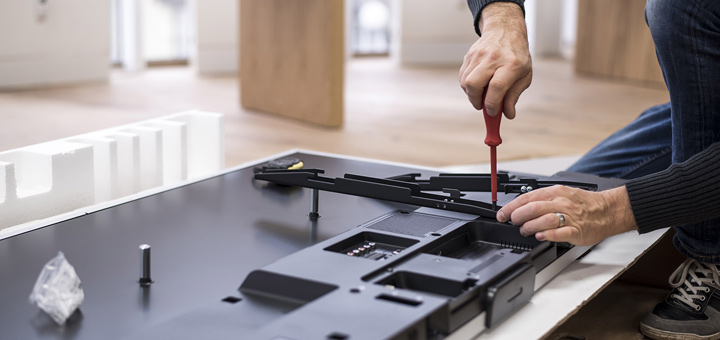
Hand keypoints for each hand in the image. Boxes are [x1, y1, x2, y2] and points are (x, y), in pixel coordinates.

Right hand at [459, 2, 531, 118]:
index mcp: (511, 64)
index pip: (496, 88)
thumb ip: (514, 95)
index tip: (492, 112)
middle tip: (482, 106)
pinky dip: (468, 85)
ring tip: (481, 94)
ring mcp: (478, 55)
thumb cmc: (517, 56)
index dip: (492, 104)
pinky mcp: (469, 55)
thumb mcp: (524, 75)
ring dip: (471, 94)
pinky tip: (477, 84)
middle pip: (475, 84)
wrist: (505, 30)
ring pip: (466, 82)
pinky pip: (463, 76)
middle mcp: (493, 58)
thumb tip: (507, 114)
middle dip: (476, 101)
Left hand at [497, 185, 637, 245]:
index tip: (502, 214)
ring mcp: (569, 217)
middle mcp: (561, 203)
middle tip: (513, 223)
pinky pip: (559, 233)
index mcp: (555, 192)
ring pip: (543, 220)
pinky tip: (540, 236)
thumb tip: (520, 207)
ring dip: (529, 226)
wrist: (608, 210)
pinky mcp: (577, 231)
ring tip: (525, 231)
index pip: (527, 197)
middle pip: (533, 208)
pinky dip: (547, 235)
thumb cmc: (584, 204)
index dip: (511, 207)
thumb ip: (543, 200)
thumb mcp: (562, 194)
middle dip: (517, 217)